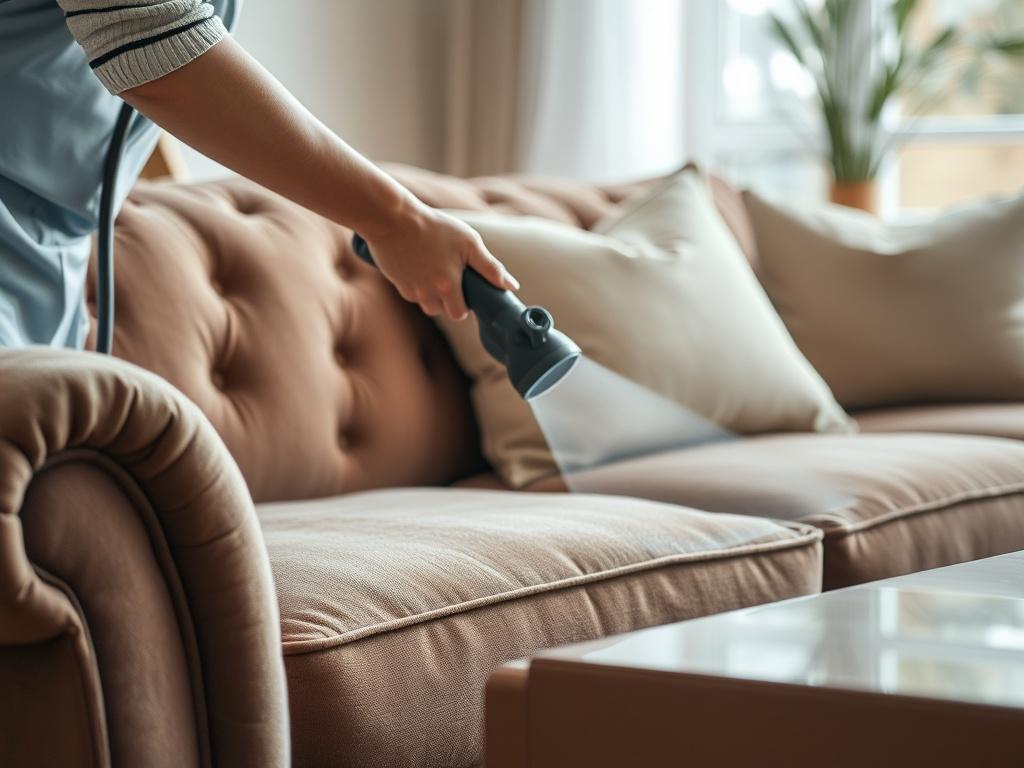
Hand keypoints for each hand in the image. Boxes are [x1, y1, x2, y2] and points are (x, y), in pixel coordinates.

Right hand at [363, 204, 518, 320]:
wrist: (393, 219)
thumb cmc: (434, 227)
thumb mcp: (469, 242)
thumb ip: (491, 268)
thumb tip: (512, 286)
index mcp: (448, 286)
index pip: (460, 314)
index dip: (465, 303)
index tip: (466, 287)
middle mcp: (428, 294)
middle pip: (443, 312)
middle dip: (449, 301)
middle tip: (451, 278)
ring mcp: (411, 290)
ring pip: (427, 305)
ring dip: (433, 295)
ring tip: (435, 270)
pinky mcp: (397, 284)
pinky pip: (412, 294)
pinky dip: (418, 285)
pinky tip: (419, 266)